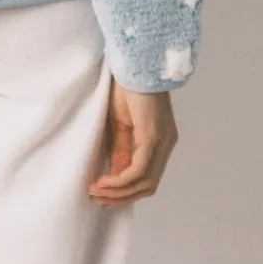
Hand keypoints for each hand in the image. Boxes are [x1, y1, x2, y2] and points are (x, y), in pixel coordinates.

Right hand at [89, 81, 177, 203]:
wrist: (133, 64)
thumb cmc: (125, 88)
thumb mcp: (120, 125)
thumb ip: (121, 150)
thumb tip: (115, 175)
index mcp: (161, 141)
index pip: (147, 177)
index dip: (124, 191)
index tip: (100, 194)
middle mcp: (166, 144)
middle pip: (148, 186)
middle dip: (121, 198)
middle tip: (97, 199)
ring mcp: (162, 142)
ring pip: (145, 183)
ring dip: (118, 193)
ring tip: (96, 192)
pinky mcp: (153, 137)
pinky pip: (139, 170)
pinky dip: (120, 181)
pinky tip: (103, 181)